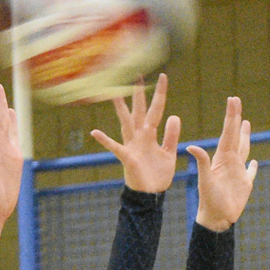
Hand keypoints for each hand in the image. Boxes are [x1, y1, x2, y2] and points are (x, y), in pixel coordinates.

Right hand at [90, 74, 181, 194]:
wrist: (151, 195)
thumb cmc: (158, 175)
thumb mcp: (169, 153)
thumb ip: (171, 135)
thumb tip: (174, 116)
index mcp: (150, 134)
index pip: (156, 109)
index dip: (160, 94)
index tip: (163, 77)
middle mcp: (139, 136)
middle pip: (140, 111)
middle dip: (139, 94)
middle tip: (137, 75)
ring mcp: (132, 145)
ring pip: (126, 122)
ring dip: (121, 108)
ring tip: (114, 93)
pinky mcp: (127, 157)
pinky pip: (115, 147)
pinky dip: (105, 140)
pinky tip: (95, 132)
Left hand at [187, 96, 257, 231]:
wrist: (214, 219)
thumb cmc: (208, 201)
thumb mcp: (205, 180)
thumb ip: (202, 163)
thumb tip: (190, 146)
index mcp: (222, 158)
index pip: (227, 132)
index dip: (231, 116)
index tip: (233, 99)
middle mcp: (230, 162)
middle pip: (235, 136)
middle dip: (236, 119)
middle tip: (237, 102)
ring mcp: (238, 173)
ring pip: (243, 150)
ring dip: (245, 137)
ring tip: (246, 124)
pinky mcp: (245, 185)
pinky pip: (251, 173)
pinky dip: (253, 168)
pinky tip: (255, 163)